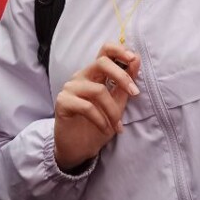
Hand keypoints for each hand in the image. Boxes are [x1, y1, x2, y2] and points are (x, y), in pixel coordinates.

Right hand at [54, 43, 139, 171]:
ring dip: (113, 110)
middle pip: (101, 63)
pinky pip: (87, 106)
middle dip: (121, 76)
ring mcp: (70, 88)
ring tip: (117, 125)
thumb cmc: (99, 124)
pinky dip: (100, 119)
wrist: (80, 149)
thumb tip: (136, 58)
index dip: (119, 50)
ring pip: (98, 90)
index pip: (105, 51)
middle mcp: (81, 76)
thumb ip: (125, 83)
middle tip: (134, 93)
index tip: (133, 58)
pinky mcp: (63, 102)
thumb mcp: (118, 103)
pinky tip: (105, 129)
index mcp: (95, 73)